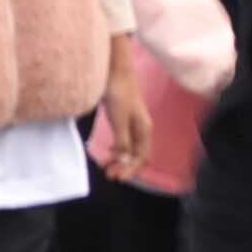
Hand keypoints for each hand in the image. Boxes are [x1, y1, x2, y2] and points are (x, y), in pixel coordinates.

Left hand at [98, 44, 151, 175]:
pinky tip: (108, 152)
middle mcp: (141, 130)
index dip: (131, 170)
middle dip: (125, 167)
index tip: (116, 178)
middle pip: (137, 156)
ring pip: (130, 149)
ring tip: (107, 167)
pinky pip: (124, 141)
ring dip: (120, 160)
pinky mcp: (124, 120)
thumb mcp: (120, 121)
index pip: (142, 158)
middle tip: (109, 175)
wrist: (116, 74)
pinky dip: (117, 150)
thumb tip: (123, 161)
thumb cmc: (119, 96)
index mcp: (144, 131)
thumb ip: (122, 142)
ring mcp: (133, 125)